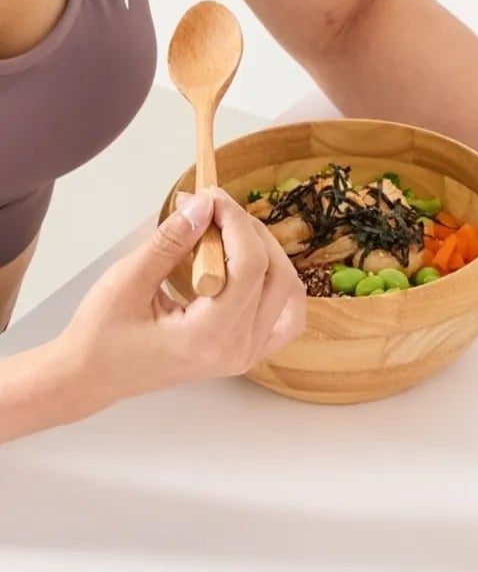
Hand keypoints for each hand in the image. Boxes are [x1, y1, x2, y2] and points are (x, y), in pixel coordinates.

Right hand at [59, 188, 306, 408]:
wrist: (94, 375)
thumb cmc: (101, 336)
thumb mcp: (126, 281)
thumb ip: (170, 242)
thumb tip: (203, 205)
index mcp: (209, 336)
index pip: (251, 267)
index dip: (238, 223)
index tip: (214, 197)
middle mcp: (238, 349)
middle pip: (275, 275)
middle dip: (250, 233)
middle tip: (217, 209)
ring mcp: (247, 354)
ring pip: (288, 293)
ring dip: (268, 255)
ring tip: (232, 233)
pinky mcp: (247, 352)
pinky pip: (286, 317)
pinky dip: (279, 286)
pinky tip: (256, 266)